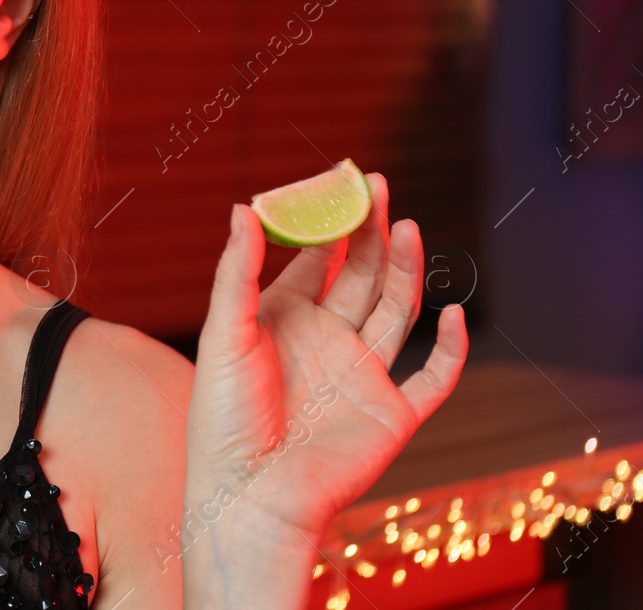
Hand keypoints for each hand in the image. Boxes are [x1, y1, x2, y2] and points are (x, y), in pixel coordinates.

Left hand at [187, 172, 467, 549]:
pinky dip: (452, 348)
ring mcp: (362, 377)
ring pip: (396, 312)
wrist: (250, 495)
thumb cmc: (223, 418)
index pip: (316, 261)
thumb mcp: (223, 333)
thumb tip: (242, 208)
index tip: (341, 182)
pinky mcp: (392, 415)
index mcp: (284, 320)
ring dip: (405, 270)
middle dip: (371, 232)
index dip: (329, 223)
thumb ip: (237, 271)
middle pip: (360, 276)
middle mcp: (326, 342)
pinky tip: (454, 312)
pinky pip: (433, 378)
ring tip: (405, 225)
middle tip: (379, 186)